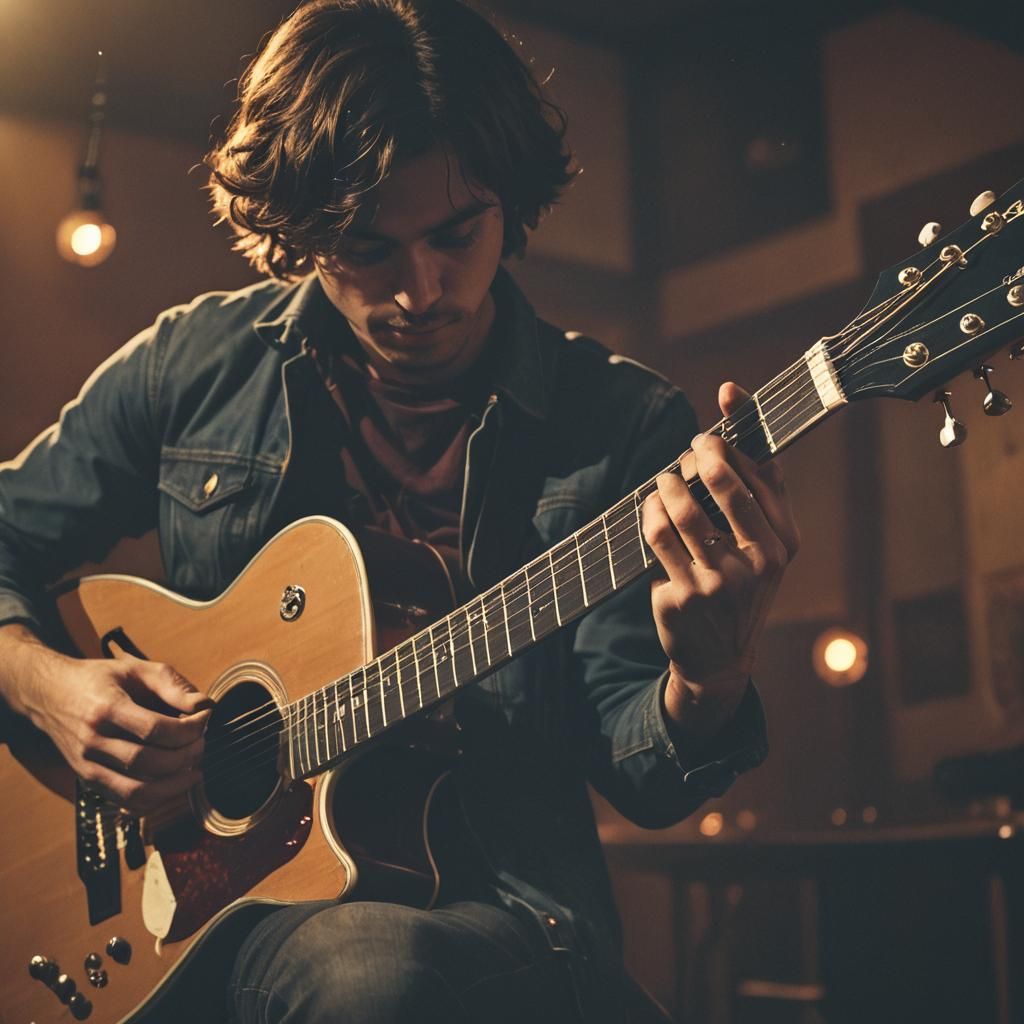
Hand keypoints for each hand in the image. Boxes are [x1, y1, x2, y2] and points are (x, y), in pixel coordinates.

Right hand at [18, 641, 210, 813]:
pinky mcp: (88, 779)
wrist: (49, 694)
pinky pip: (126, 802)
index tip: (205, 719)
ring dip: (175, 785)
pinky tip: (173, 784)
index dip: (189, 729)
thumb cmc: (99, 679)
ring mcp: (88, 764)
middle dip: (186, 756)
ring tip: (195, 769)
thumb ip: (172, 685)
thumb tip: (205, 706)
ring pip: (138, 791)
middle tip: (202, 744)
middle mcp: (93, 740)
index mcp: (106, 708)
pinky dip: (156, 800)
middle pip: (149, 762)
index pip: (155, 729)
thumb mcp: (136, 668)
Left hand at [642, 382, 799, 739]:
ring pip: (682, 509)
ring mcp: (719, 583)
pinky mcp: (682, 596)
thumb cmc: (742, 586)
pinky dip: (649, 515)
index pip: (766, 471)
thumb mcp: (766, 548)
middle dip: (701, 452)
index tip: (726, 394)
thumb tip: (737, 416)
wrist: (719, 659)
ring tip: (665, 481)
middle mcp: (759, 562)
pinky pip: (656, 538)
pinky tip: (651, 510)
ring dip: (667, 484)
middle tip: (691, 446)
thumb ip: (759, 491)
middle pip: (724, 484)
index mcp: (785, 543)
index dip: (742, 427)